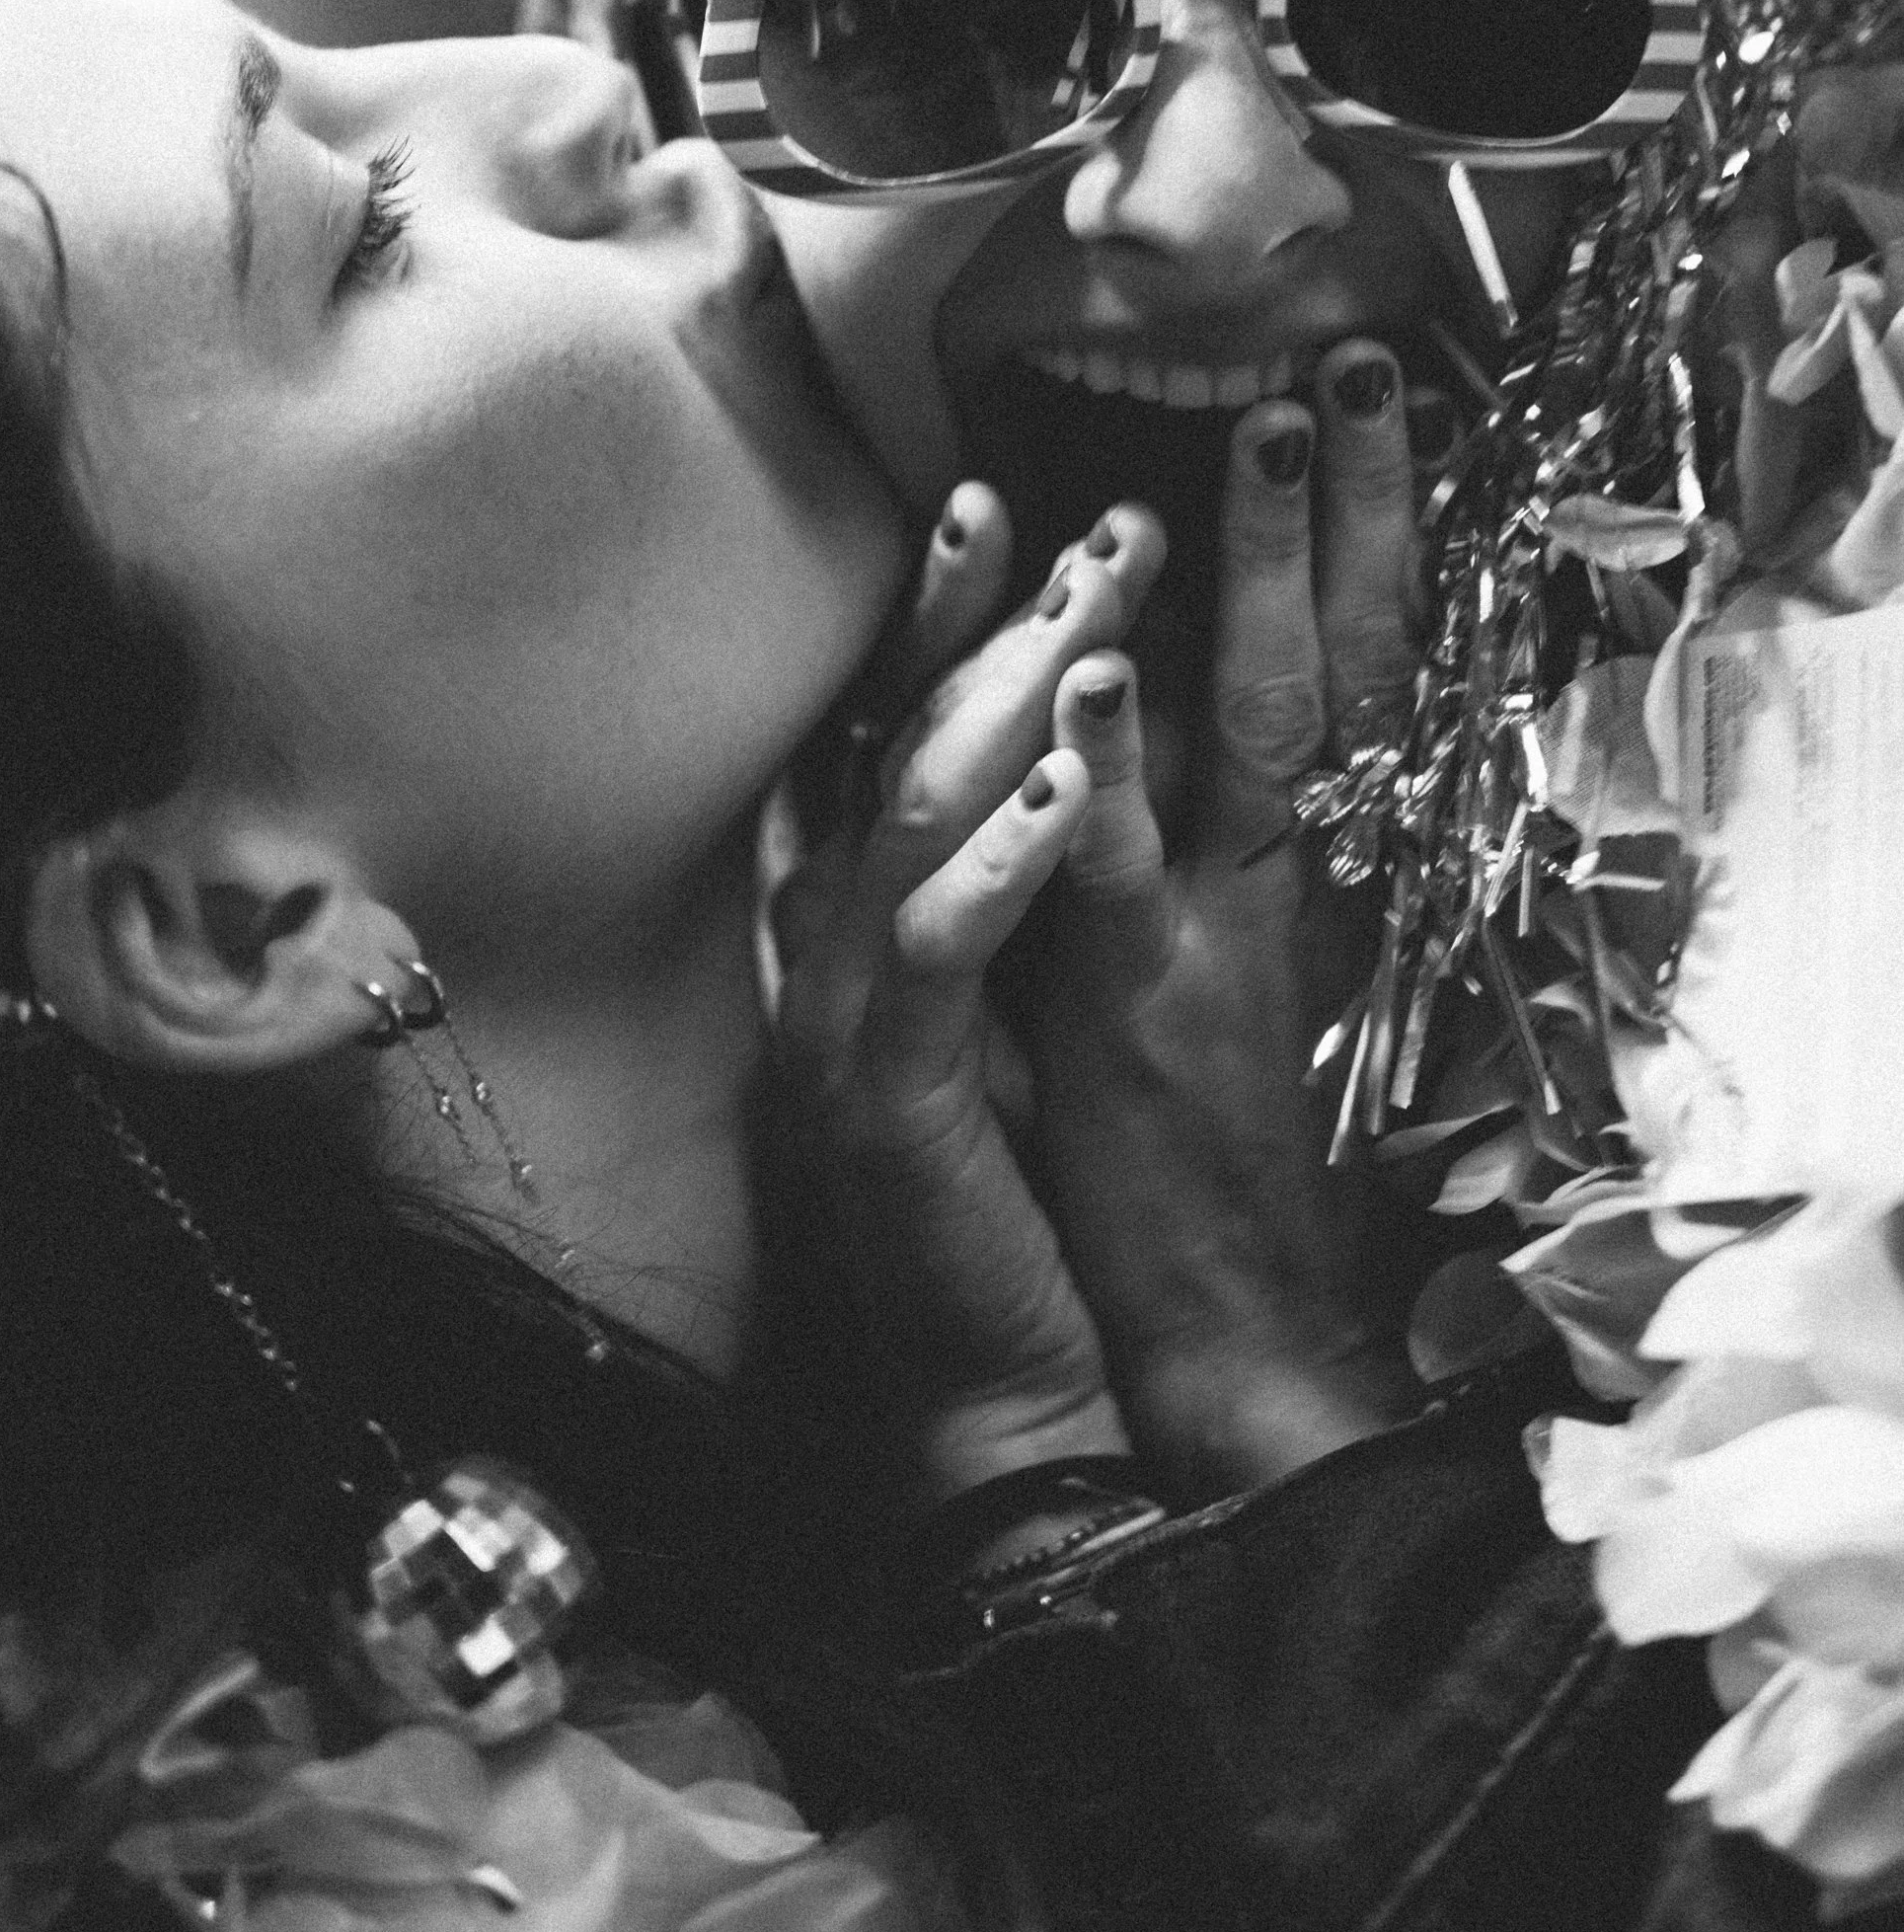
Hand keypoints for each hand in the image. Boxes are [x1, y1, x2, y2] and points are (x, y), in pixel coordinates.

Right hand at [773, 488, 1161, 1510]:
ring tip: (1100, 600)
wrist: (990, 1424)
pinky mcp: (887, 1105)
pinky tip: (1056, 787)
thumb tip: (1037, 784)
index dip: (936, 622)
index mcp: (859, 939)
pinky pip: (934, 954)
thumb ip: (988, 916)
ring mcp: (844, 1028)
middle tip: (1097, 515)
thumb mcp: (1006, 1035)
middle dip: (993, 620)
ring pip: (909, 818)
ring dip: (1006, 698)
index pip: (887, 743)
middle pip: (896, 747)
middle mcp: (831, 963)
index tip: (1003, 506)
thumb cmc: (1017, 1228)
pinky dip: (995, 862)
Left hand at [1029, 341, 1429, 1504]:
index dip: (1347, 533)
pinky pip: (1114, 871)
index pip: (1331, 662)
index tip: (1349, 399)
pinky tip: (1082, 677)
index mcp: (1283, 862)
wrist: (1217, 1349)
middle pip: (1315, 660)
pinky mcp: (1139, 1013)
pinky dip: (1101, 772)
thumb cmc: (1197, 1161)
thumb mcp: (1197, 963)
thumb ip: (1185, 840)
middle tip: (1336, 370)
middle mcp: (1265, 879)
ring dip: (1247, 586)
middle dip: (1327, 515)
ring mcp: (1209, 935)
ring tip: (1242, 448)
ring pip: (1246, 728)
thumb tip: (1143, 693)